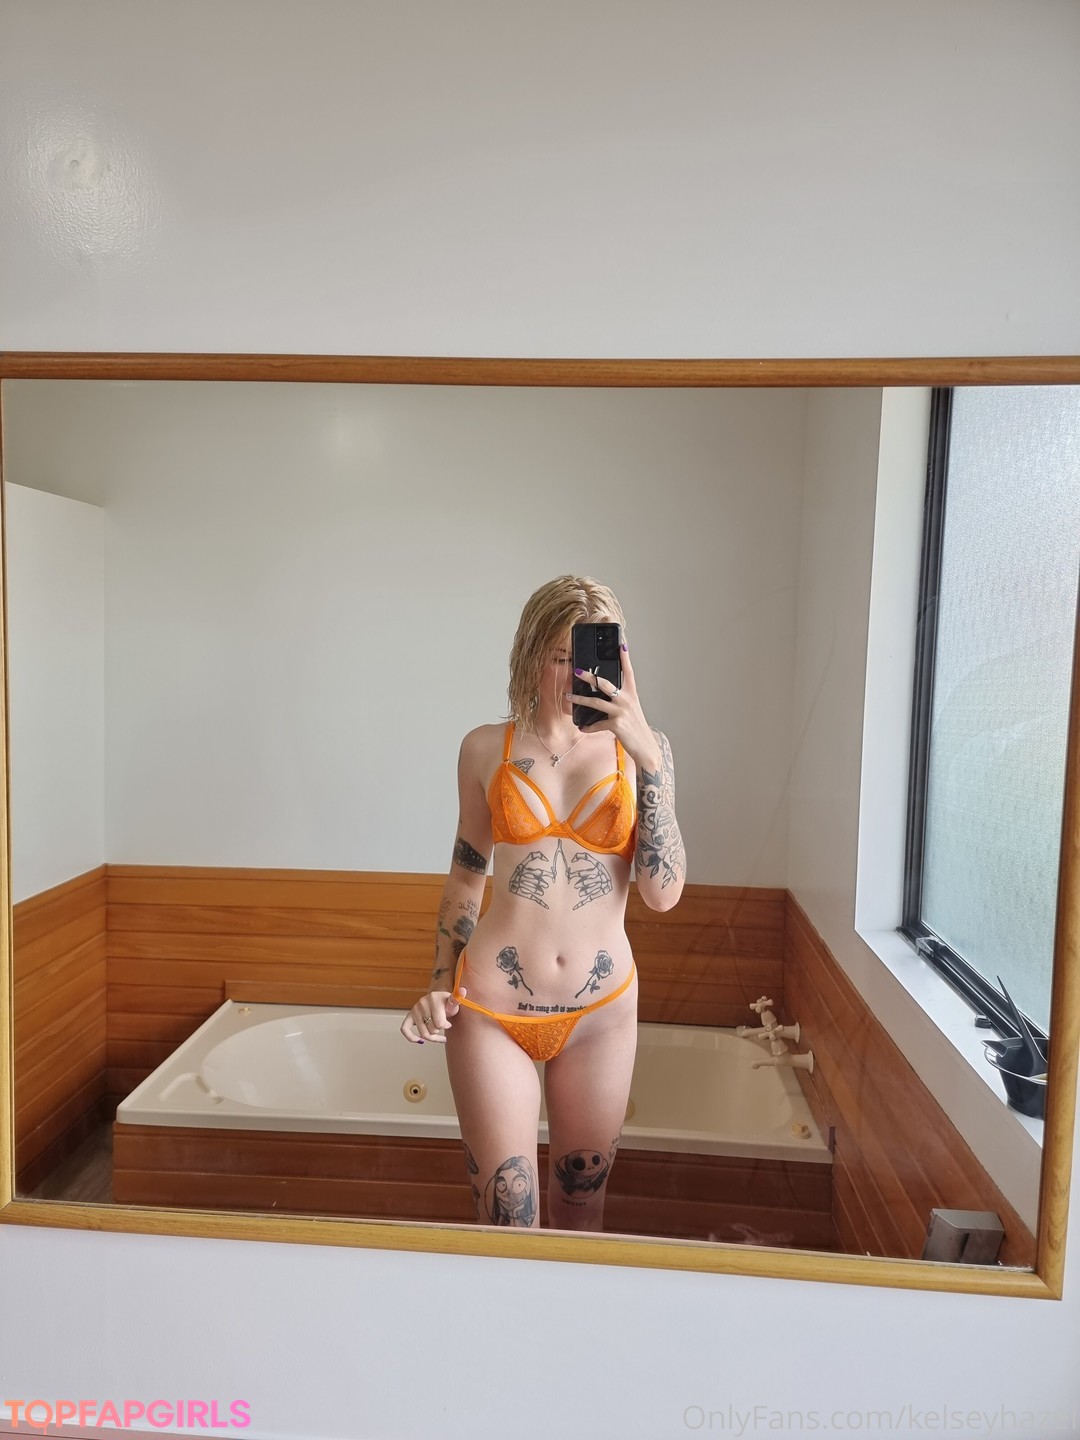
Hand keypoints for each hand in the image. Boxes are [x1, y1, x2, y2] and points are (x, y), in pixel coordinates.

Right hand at [400, 987, 464, 1043]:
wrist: (439, 1001)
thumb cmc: (448, 1004)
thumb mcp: (454, 1002)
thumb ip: (457, 999)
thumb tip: (463, 991)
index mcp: (433, 997)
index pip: (440, 1023)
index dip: (446, 1026)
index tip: (449, 1024)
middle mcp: (422, 1002)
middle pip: (432, 1030)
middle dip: (439, 1031)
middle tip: (443, 1027)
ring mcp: (415, 1009)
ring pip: (423, 1034)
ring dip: (432, 1036)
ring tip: (438, 1034)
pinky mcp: (409, 1016)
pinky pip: (405, 1029)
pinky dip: (411, 1037)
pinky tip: (420, 1041)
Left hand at [573, 644, 656, 770]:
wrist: (645, 747)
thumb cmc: (636, 728)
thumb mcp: (631, 710)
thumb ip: (620, 700)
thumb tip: (603, 694)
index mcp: (632, 694)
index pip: (628, 672)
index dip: (625, 658)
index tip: (621, 645)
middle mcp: (627, 700)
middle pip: (604, 684)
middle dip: (588, 677)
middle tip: (576, 671)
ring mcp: (621, 711)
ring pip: (595, 702)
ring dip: (579, 700)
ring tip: (568, 697)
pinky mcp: (616, 724)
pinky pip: (597, 724)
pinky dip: (588, 727)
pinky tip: (582, 727)